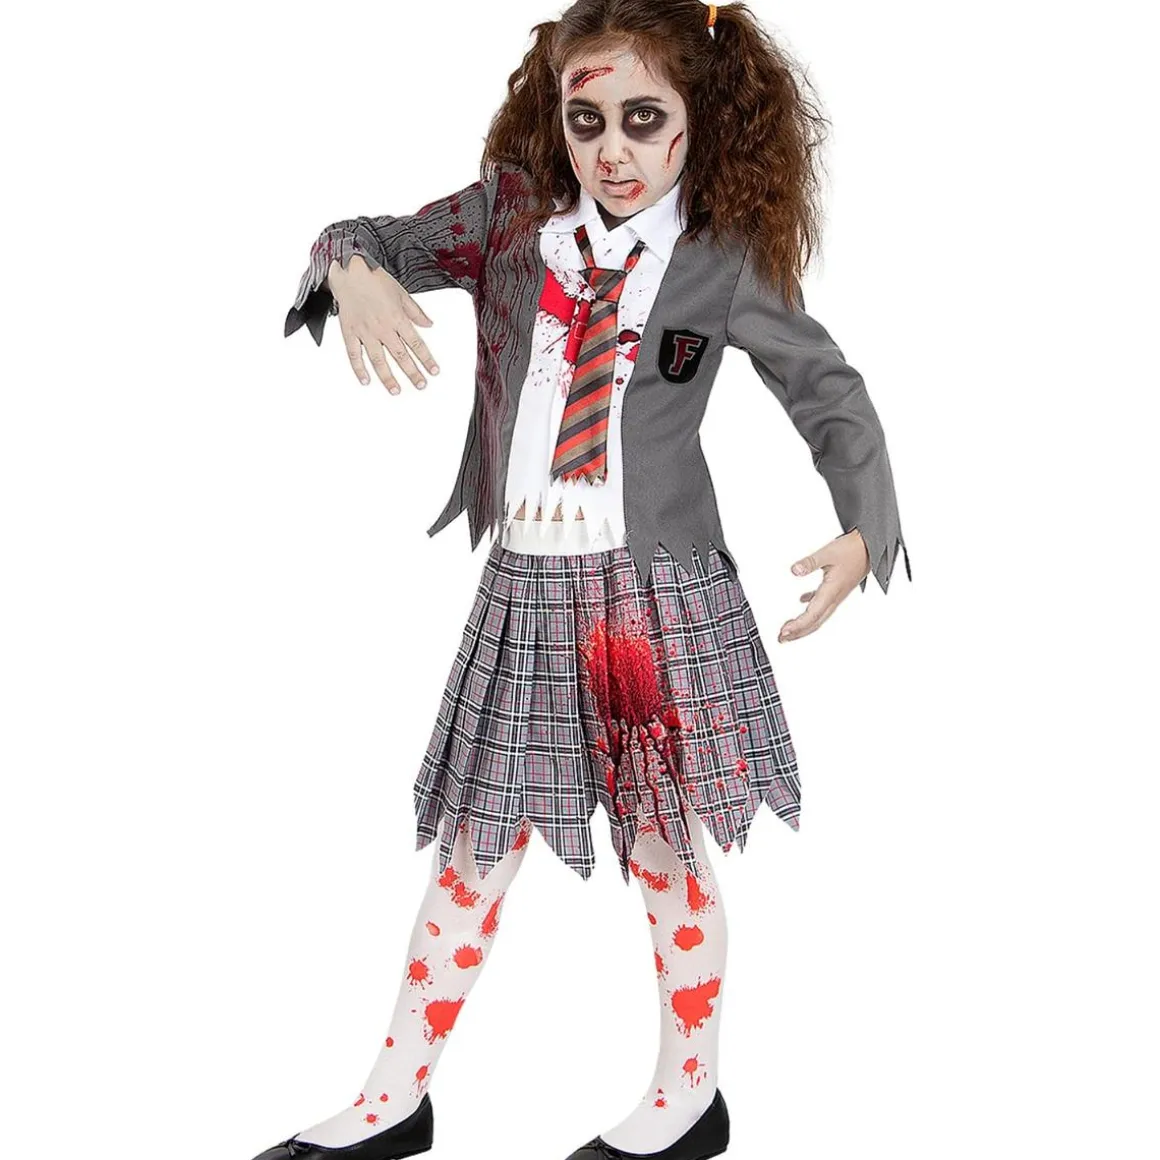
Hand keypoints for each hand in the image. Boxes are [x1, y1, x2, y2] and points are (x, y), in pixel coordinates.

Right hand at [328, 256, 440, 394]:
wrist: (349, 269)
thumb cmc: (375, 279)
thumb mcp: (401, 292)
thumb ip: (416, 311)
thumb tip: (429, 324)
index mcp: (397, 318)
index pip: (416, 344)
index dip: (427, 359)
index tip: (434, 371)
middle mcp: (383, 328)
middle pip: (400, 355)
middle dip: (412, 373)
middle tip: (421, 385)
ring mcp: (365, 331)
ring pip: (378, 360)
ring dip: (388, 377)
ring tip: (396, 391)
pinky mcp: (350, 332)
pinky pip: (354, 354)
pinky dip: (359, 369)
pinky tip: (366, 381)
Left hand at [777, 528, 869, 642]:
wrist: (870, 547)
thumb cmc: (853, 550)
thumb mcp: (828, 553)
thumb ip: (810, 562)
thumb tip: (794, 570)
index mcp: (831, 591)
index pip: (812, 614)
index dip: (797, 625)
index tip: (784, 631)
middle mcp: (835, 597)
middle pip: (815, 622)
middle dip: (798, 632)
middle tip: (782, 638)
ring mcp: (837, 595)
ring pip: (818, 616)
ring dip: (803, 624)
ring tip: (789, 629)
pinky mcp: (837, 589)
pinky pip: (822, 604)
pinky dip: (811, 608)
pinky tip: (802, 602)